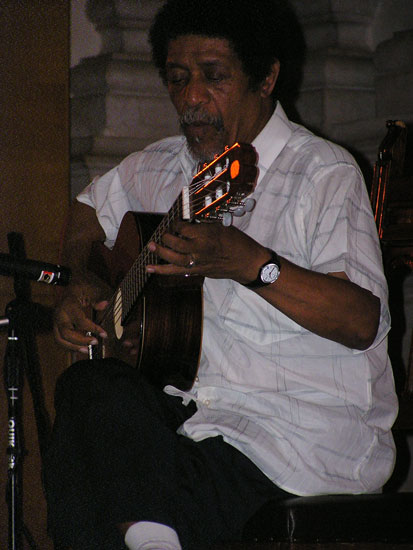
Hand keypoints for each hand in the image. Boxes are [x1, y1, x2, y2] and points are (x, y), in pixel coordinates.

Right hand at [53, 280, 107, 353]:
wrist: (67, 288)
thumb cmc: (79, 289)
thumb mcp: (89, 290)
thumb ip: (96, 299)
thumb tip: (105, 304)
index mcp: (68, 305)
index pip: (80, 320)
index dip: (92, 328)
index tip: (104, 334)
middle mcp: (60, 314)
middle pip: (66, 333)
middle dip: (80, 341)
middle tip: (95, 342)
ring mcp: (56, 321)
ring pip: (60, 339)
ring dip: (73, 347)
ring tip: (86, 350)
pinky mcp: (56, 327)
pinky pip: (60, 340)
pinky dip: (69, 346)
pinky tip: (80, 348)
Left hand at [146, 221, 269, 283]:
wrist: (247, 262)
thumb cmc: (238, 242)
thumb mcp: (221, 227)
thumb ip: (203, 227)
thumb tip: (189, 225)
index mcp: (206, 234)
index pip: (183, 228)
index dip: (177, 224)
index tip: (176, 222)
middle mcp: (200, 248)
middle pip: (175, 242)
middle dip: (167, 237)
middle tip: (163, 233)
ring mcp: (198, 262)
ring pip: (173, 257)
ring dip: (160, 252)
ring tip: (150, 246)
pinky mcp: (198, 271)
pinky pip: (176, 271)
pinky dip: (162, 270)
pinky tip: (150, 269)